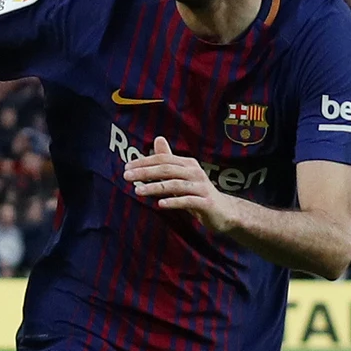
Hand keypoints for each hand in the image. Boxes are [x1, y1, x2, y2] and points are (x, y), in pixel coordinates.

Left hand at [124, 137, 240, 231]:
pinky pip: (187, 201)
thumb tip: (158, 138)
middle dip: (145, 172)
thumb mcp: (182, 175)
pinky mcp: (206, 203)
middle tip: (126, 176)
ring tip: (138, 191)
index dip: (144, 162)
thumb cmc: (198, 193)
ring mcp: (201, 187)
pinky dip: (173, 202)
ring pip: (175, 185)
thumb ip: (169, 160)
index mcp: (188, 164)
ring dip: (154, 188)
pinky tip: (160, 204)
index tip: (126, 167)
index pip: (163, 159)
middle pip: (167, 170)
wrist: (224, 212)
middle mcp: (195, 172)